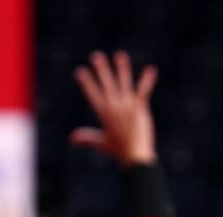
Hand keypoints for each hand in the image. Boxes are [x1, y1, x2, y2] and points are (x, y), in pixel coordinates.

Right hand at [71, 50, 157, 165]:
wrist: (135, 155)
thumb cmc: (119, 150)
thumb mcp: (100, 142)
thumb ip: (87, 138)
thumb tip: (71, 139)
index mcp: (103, 113)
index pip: (92, 93)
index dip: (86, 82)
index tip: (80, 71)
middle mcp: (114, 106)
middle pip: (106, 84)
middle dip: (101, 70)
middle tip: (96, 56)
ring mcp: (127, 106)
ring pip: (123, 82)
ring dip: (122, 68)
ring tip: (119, 55)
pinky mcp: (140, 107)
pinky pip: (143, 90)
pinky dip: (147, 80)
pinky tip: (151, 70)